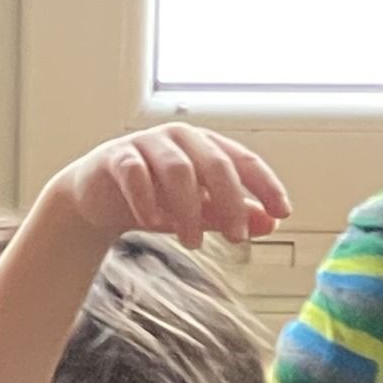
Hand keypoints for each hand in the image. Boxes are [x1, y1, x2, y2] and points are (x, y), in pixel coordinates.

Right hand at [55, 125, 289, 251]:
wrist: (100, 198)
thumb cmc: (155, 199)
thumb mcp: (200, 211)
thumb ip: (231, 214)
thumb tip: (270, 222)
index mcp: (205, 147)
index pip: (243, 160)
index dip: (265, 184)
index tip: (282, 211)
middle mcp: (180, 139)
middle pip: (215, 163)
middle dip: (231, 202)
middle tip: (238, 238)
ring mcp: (148, 145)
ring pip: (179, 169)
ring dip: (190, 210)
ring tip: (193, 242)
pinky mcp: (117, 158)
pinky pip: (135, 173)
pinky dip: (147, 199)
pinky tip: (154, 223)